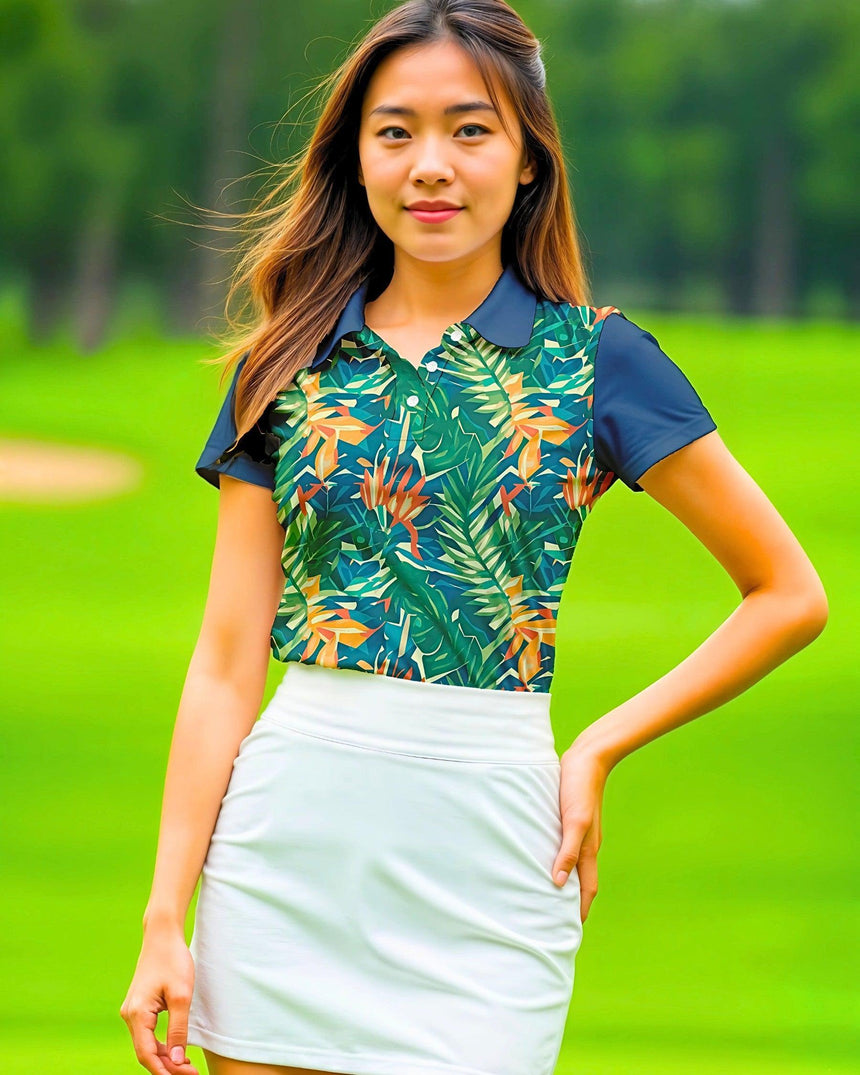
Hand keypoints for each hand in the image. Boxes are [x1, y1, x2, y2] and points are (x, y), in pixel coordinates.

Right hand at [120, 926, 200, 1074]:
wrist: (162, 934)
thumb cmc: (173, 960)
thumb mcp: (182, 996)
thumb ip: (178, 1030)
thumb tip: (177, 1061)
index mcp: (137, 1014)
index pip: (147, 1055)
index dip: (165, 1071)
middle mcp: (129, 1015)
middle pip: (146, 1052)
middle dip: (168, 1066)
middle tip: (192, 1073)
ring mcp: (132, 1011)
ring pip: (146, 1044)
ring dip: (165, 1057)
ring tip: (187, 1066)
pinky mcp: (139, 1007)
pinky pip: (147, 1034)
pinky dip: (161, 1045)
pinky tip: (176, 1050)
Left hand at [551, 744, 608, 922]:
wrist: (587, 757)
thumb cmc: (579, 787)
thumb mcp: (574, 821)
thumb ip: (568, 851)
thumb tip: (559, 884)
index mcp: (589, 849)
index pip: (586, 889)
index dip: (579, 911)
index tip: (570, 931)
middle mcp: (586, 844)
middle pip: (581, 881)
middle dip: (572, 902)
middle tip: (556, 921)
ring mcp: (579, 832)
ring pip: (573, 864)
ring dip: (564, 882)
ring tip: (548, 896)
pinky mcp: (570, 819)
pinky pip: (565, 847)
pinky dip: (558, 860)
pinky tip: (544, 858)